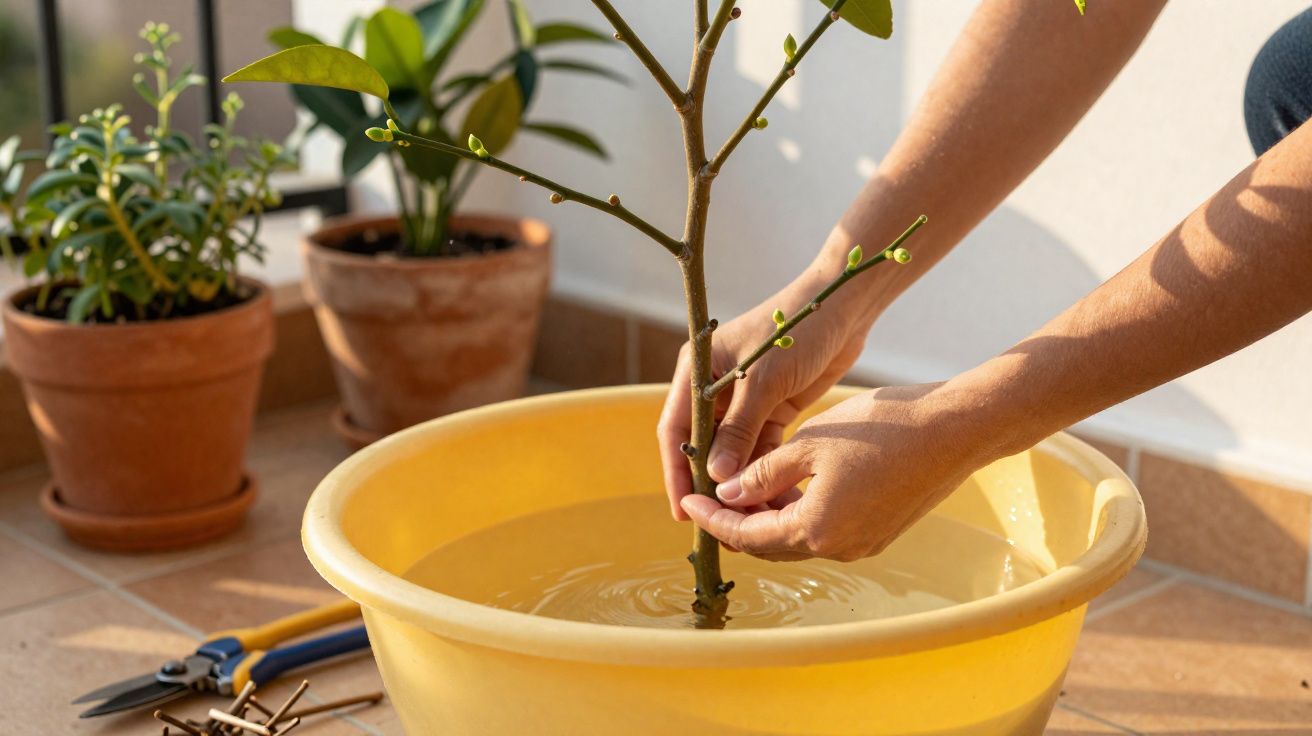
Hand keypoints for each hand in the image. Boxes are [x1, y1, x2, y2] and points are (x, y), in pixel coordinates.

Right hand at [658, 269, 875, 520]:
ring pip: (734, 452)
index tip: (683, 512)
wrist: (843, 305)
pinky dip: (764, 471)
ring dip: (739, 483)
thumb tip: (715, 476)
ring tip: (746, 521)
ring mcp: (744, 399)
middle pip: (703, 446)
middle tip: (716, 526)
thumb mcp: (763, 381)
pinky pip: (761, 448)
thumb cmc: (795, 330)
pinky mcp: (774, 408)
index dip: (676, 472)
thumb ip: (739, 429)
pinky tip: (769, 500)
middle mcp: (714, 387)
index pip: (677, 430)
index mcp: (698, 371)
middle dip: (709, 485)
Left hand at [678, 383, 1001, 560]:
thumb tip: (729, 493)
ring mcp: (863, 543)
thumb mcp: (811, 442)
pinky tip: (787, 485)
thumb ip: (764, 472)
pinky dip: (799, 514)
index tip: (688, 502)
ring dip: (769, 518)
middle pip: (770, 544)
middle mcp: (838, 547)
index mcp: (815, 528)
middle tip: (709, 496)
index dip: (713, 519)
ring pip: (798, 539)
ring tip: (744, 486)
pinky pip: (825, 531)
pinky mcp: (880, 530)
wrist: (955, 430)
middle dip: (737, 522)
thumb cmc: (883, 428)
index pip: (746, 535)